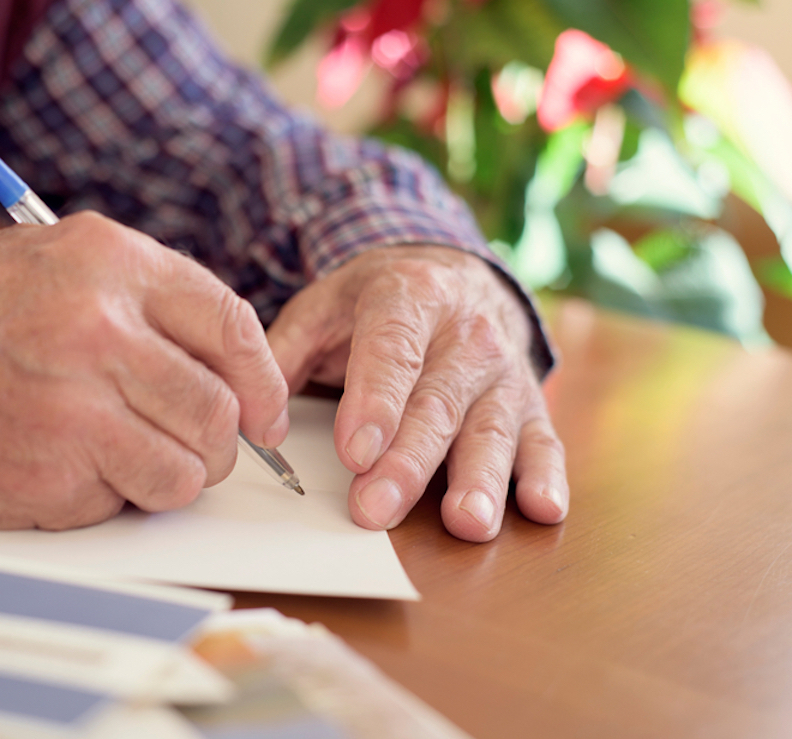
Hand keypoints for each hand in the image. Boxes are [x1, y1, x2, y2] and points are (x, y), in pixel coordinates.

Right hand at [0, 212, 288, 529]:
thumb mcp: (49, 264)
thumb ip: (141, 303)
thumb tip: (226, 369)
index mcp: (108, 261)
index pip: (232, 326)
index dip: (262, 381)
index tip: (265, 416)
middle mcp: (100, 326)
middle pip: (220, 410)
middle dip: (212, 442)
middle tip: (179, 445)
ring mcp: (76, 404)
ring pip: (189, 470)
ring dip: (165, 476)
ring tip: (113, 457)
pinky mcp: (50, 473)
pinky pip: (127, 502)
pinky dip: (108, 499)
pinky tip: (57, 467)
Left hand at [266, 246, 567, 541]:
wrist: (456, 277)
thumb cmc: (378, 304)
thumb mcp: (322, 306)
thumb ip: (281, 353)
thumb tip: (253, 417)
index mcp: (409, 298)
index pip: (392, 351)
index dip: (374, 401)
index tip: (353, 451)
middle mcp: (465, 333)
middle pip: (437, 403)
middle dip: (408, 461)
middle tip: (376, 509)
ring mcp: (503, 371)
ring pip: (492, 427)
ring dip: (480, 478)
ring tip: (466, 521)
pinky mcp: (530, 404)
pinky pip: (543, 441)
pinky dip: (545, 476)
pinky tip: (542, 509)